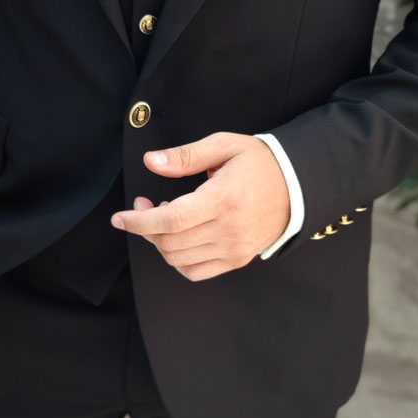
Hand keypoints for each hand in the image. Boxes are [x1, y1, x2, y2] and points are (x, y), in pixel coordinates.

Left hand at [111, 132, 290, 281]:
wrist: (297, 186)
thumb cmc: (259, 163)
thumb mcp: (224, 146)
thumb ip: (185, 155)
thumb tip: (151, 162)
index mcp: (223, 199)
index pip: (171, 221)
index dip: (139, 222)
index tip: (120, 217)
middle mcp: (229, 229)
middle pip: (170, 242)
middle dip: (145, 227)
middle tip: (144, 205)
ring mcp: (234, 249)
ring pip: (178, 259)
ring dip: (159, 242)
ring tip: (165, 217)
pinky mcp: (237, 259)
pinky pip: (195, 272)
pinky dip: (177, 259)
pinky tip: (178, 239)